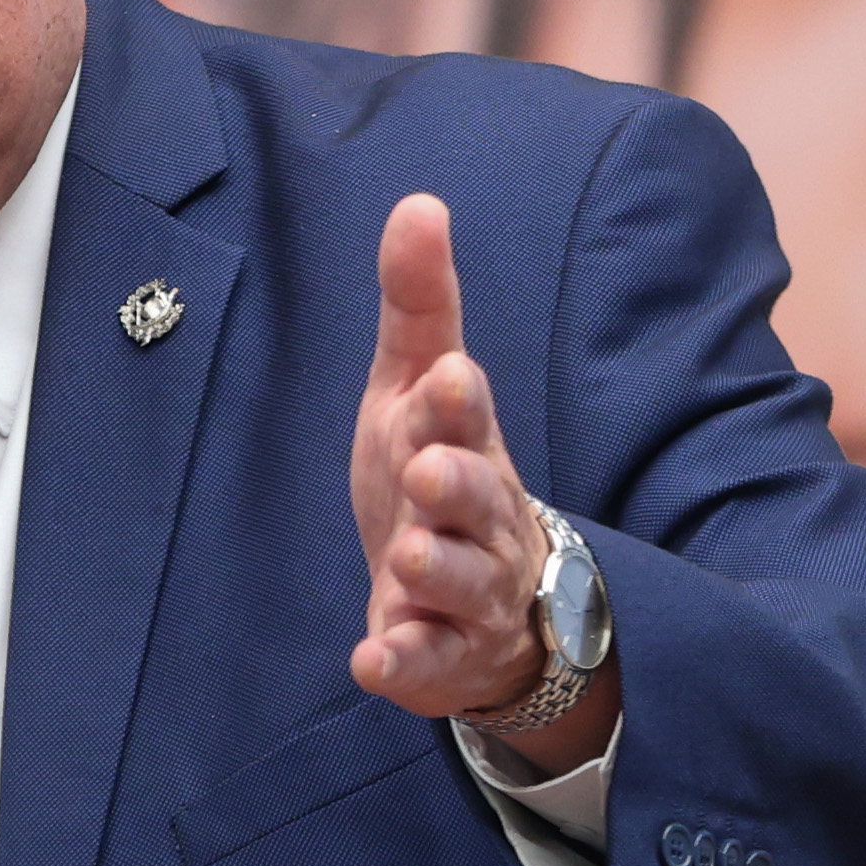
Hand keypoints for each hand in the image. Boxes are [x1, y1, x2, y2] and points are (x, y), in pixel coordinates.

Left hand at [349, 195, 596, 761]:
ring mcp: (468, 594)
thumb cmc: (442, 473)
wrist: (493, 607)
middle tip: (428, 472)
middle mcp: (481, 520)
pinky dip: (402, 662)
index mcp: (468, 445)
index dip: (457, 402)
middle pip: (477, 499)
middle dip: (456, 485)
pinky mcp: (444, 656)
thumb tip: (418, 203)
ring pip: (461, 581)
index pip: (467, 418)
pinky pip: (428, 662)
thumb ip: (418, 306)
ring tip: (408, 555)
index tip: (449, 375)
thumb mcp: (417, 389)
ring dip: (435, 568)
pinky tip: (371, 658)